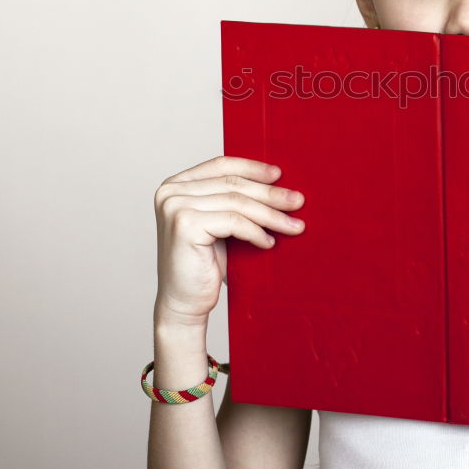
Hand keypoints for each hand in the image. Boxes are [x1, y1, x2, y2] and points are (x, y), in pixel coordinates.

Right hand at [153, 155, 305, 327]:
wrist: (184, 303)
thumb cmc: (204, 264)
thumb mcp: (218, 222)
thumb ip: (232, 199)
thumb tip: (276, 181)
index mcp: (176, 184)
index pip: (221, 165)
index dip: (252, 168)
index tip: (279, 174)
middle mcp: (171, 191)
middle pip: (232, 184)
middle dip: (270, 193)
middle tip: (298, 201)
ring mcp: (175, 206)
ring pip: (237, 202)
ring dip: (270, 215)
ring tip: (293, 226)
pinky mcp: (185, 225)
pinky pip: (234, 221)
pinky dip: (256, 232)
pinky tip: (269, 242)